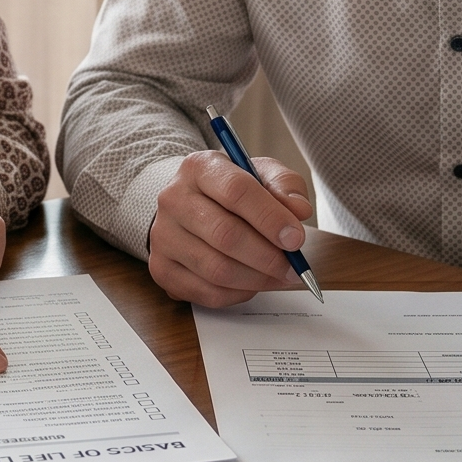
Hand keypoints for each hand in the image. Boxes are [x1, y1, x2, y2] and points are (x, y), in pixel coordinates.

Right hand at [146, 150, 314, 307]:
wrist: (189, 205)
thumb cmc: (231, 191)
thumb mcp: (261, 174)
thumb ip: (285, 186)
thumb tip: (299, 211)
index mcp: (199, 168)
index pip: (236, 192)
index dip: (270, 218)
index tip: (296, 238)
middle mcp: (173, 200)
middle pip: (225, 235)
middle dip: (267, 256)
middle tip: (292, 266)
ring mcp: (163, 236)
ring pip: (217, 269)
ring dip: (257, 279)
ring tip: (278, 275)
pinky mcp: (162, 269)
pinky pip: (208, 293)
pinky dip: (239, 293)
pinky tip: (252, 282)